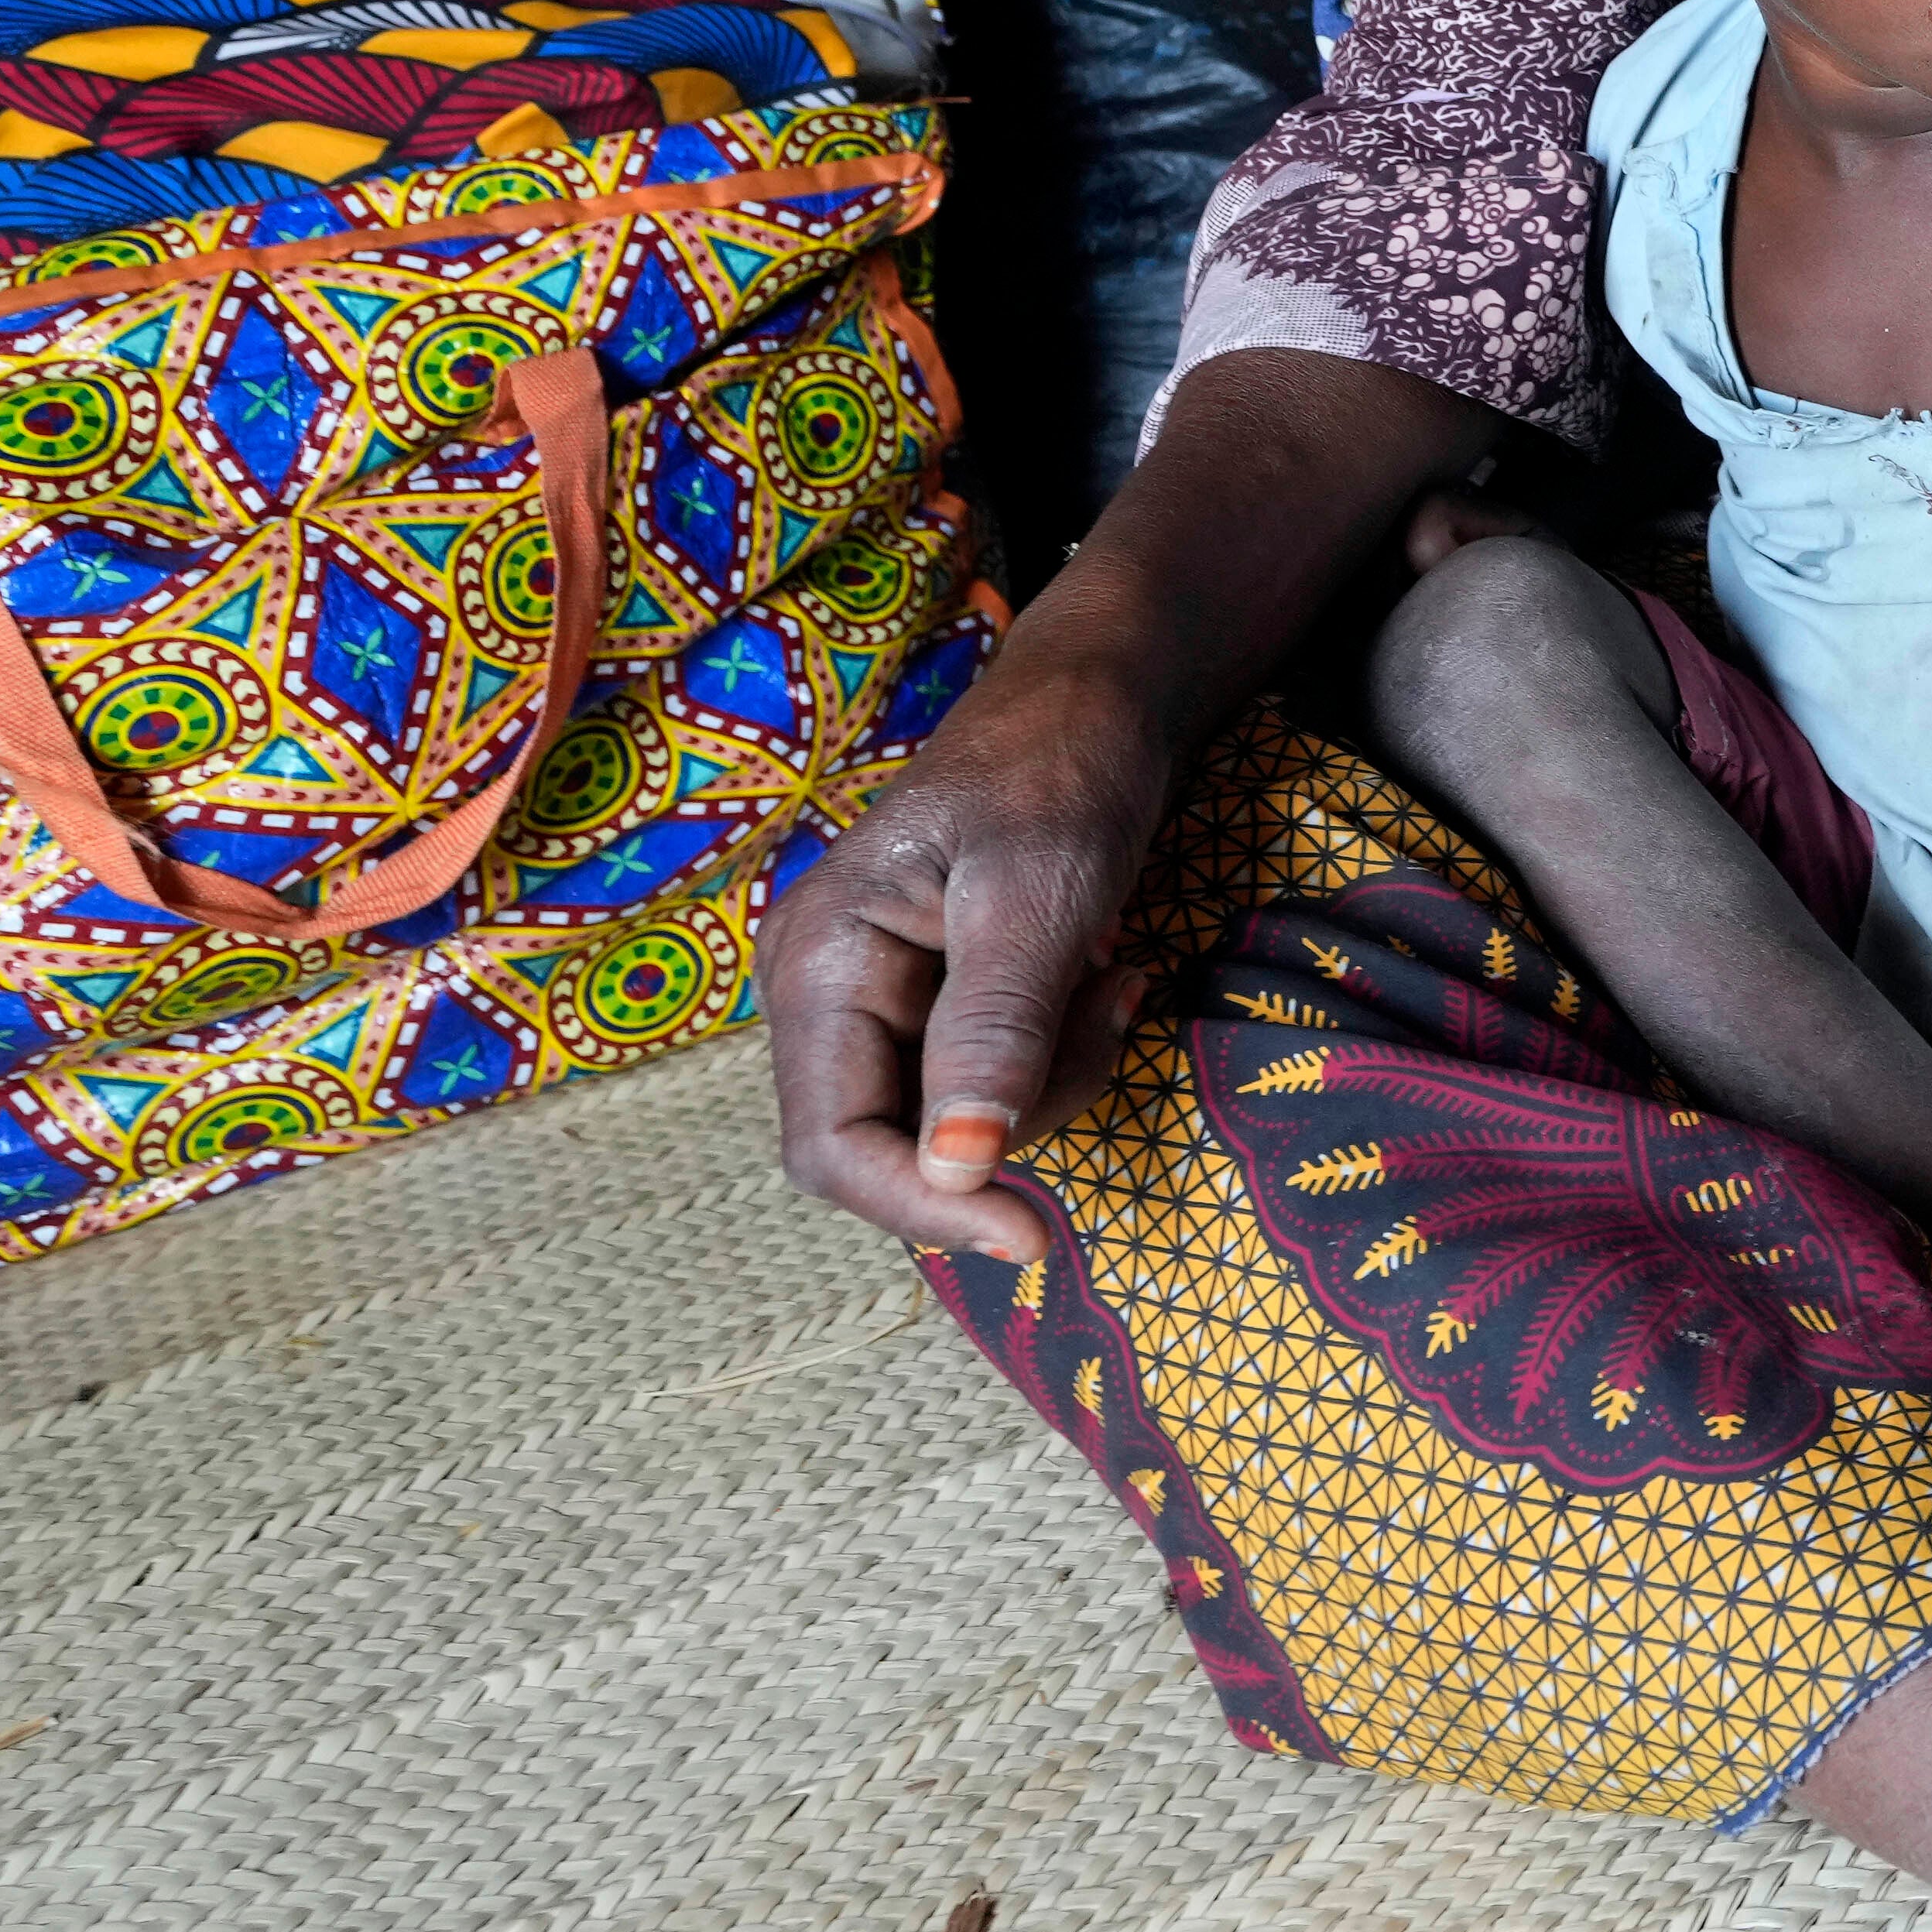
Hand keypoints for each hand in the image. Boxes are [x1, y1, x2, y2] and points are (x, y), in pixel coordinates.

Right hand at [764, 642, 1177, 1259]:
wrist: (1102, 694)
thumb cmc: (1061, 766)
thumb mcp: (1036, 893)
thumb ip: (994, 1027)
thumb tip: (955, 1167)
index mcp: (819, 962)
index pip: (831, 1146)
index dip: (922, 1204)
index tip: (1031, 1236)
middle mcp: (829, 991)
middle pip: (898, 1144)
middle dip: (1016, 1114)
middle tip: (1105, 1012)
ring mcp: (881, 999)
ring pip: (959, 1121)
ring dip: (1053, 1074)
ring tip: (1111, 973)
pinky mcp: (940, 1000)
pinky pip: (993, 1078)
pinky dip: (1060, 1050)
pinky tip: (1107, 973)